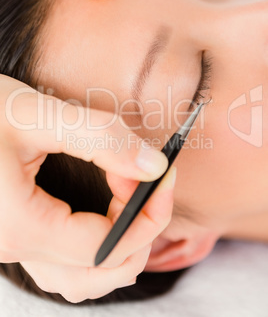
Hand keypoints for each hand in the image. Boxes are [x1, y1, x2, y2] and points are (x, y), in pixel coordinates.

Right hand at [0, 75, 173, 301]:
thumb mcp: (35, 114)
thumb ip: (99, 137)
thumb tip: (153, 166)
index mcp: (21, 225)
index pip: (105, 245)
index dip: (146, 213)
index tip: (162, 175)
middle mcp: (14, 246)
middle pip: (99, 272)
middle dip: (141, 234)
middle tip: (153, 189)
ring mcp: (13, 244)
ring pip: (82, 278)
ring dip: (121, 249)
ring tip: (136, 207)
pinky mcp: (18, 232)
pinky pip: (65, 265)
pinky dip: (96, 250)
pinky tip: (105, 220)